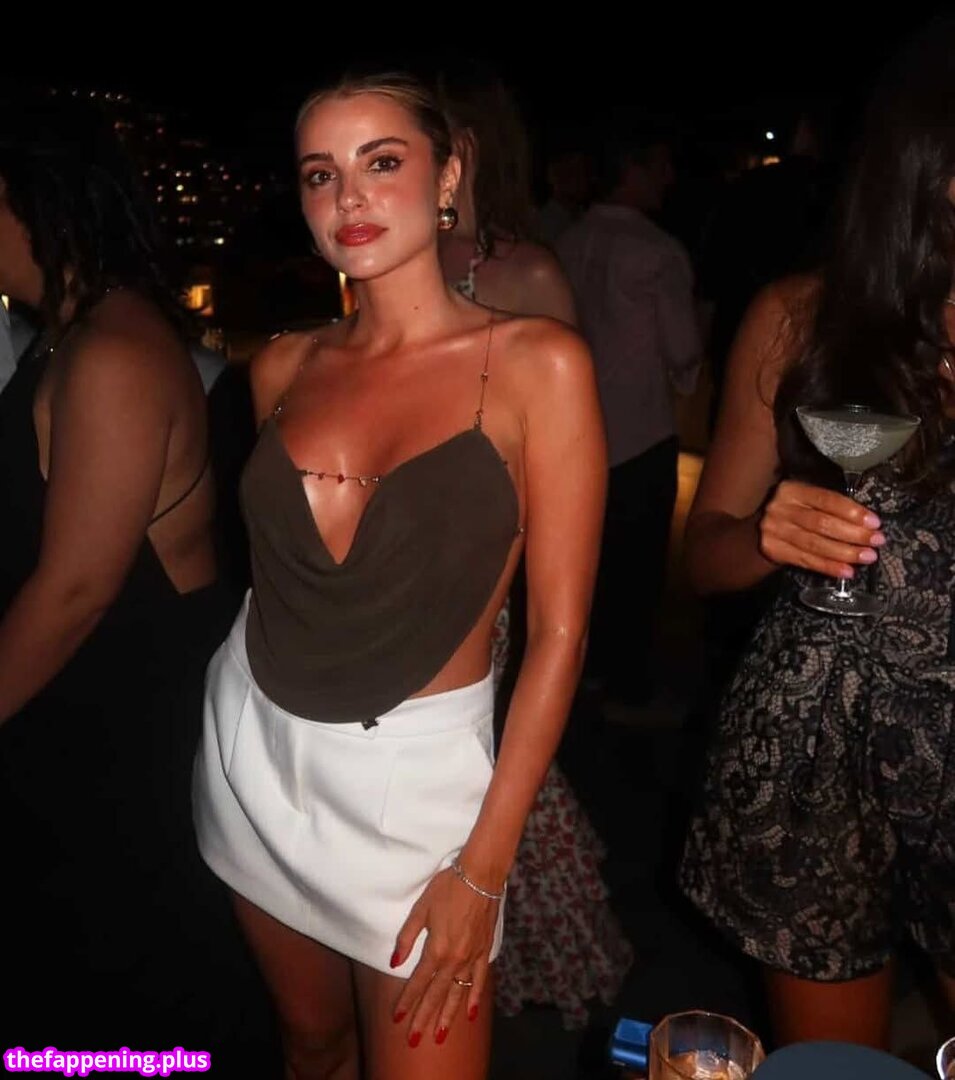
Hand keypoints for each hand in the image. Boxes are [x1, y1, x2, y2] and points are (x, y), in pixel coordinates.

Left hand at [390, 866, 499, 1045]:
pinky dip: (475, 998)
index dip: (406, 1001)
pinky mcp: (484, 952)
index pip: (418, 982)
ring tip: (440, 1036)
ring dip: (447, 1015)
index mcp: (436, 949)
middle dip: (423, 1018)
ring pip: (457, 993)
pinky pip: (479, 980)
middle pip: (436, 994)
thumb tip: (394, 962)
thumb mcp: (421, 909)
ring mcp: (471, 958)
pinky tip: (471, 1013)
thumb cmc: (447, 888)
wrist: (480, 876)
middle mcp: (454, 960)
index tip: (396, 1018)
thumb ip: (407, 937)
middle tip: (414, 1040)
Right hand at [759, 479, 884, 579]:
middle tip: (877, 541)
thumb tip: (867, 522)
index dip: (852, 511)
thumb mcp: (806, 499)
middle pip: (821, 523)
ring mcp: (775, 530)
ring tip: (867, 557)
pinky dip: (828, 567)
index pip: (826, 500)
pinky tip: (846, 571)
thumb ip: (830, 506)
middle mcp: (781, 509)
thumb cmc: (794, 511)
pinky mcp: (773, 550)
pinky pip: (806, 560)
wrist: (761, 527)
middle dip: (853, 534)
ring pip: (815, 544)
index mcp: (792, 490)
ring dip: (845, 553)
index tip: (874, 522)